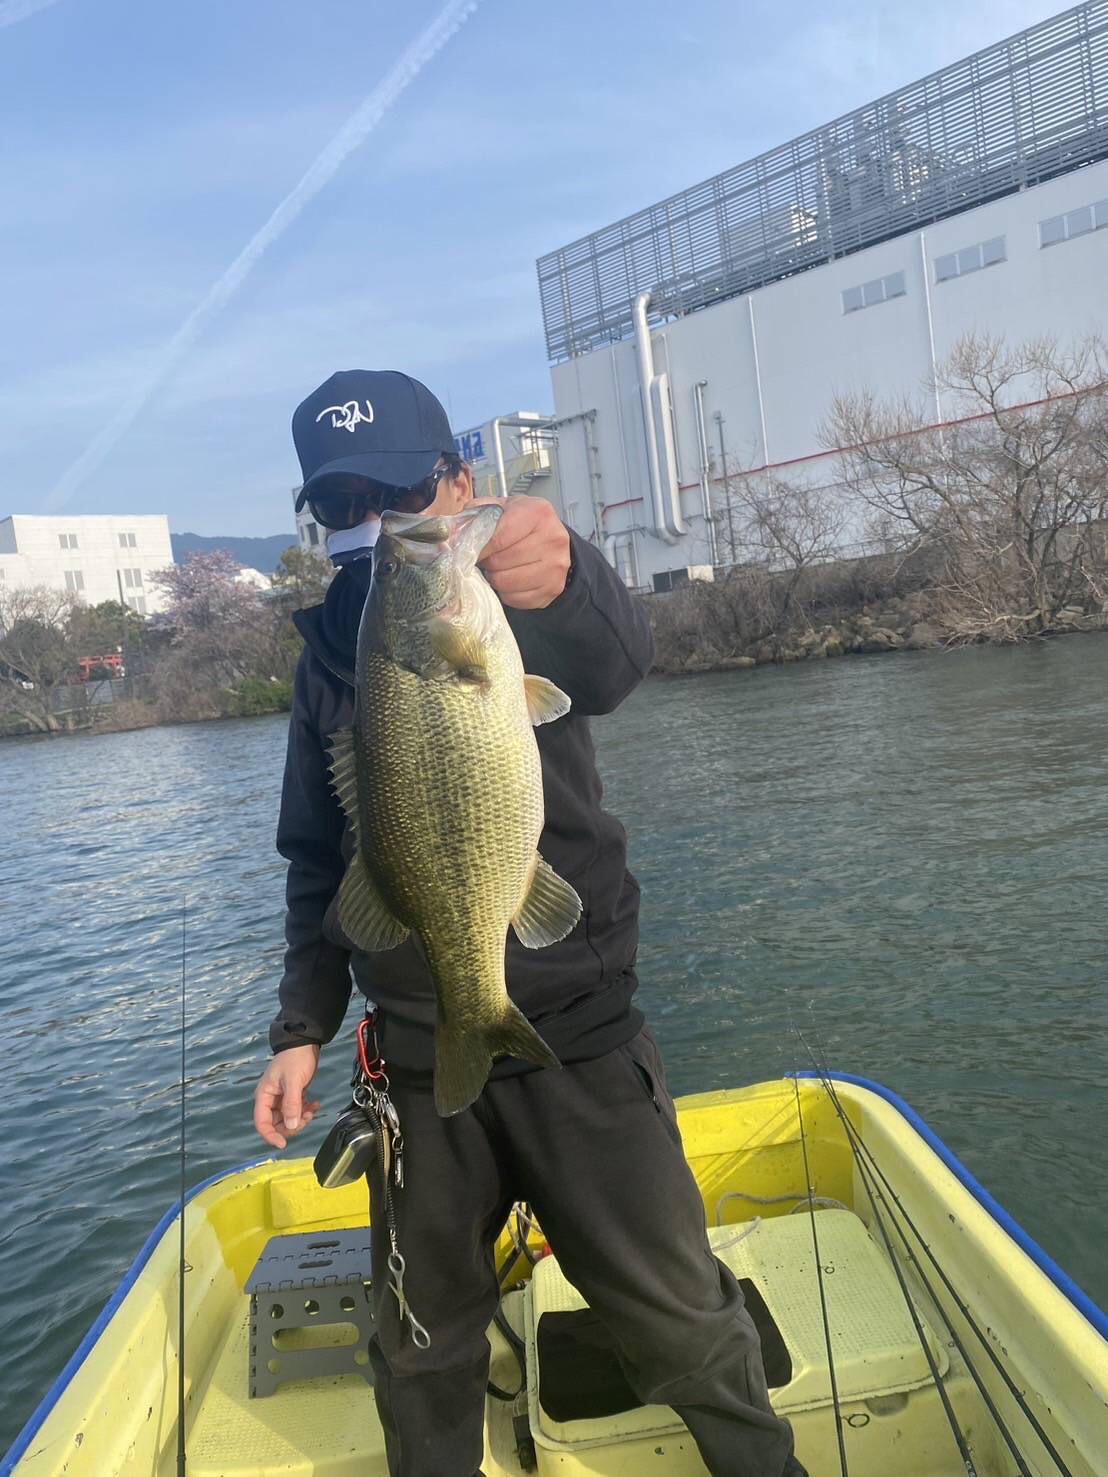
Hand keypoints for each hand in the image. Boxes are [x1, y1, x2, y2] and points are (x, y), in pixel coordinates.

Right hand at [253, 1044, 321, 1149]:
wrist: (305, 1042)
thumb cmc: (295, 1059)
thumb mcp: (293, 1081)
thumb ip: (291, 1104)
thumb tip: (291, 1127)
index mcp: (264, 1095)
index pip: (261, 1123)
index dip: (270, 1135)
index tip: (283, 1144)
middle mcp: (271, 1099)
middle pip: (276, 1123)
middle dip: (291, 1125)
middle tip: (306, 1118)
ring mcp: (282, 1098)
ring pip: (288, 1118)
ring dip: (300, 1119)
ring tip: (312, 1110)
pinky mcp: (293, 1095)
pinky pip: (297, 1110)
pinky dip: (306, 1110)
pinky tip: (316, 1105)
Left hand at [474, 495, 571, 609]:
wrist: (553, 539)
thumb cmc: (524, 523)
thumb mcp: (502, 508)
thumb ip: (476, 515)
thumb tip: (450, 533)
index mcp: (538, 513)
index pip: (498, 538)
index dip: (479, 548)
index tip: (471, 551)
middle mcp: (552, 539)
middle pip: (501, 562)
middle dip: (487, 563)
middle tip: (487, 559)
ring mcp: (555, 567)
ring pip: (506, 583)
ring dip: (495, 578)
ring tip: (498, 568)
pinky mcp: (553, 588)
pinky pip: (515, 598)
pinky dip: (506, 592)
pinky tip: (510, 579)